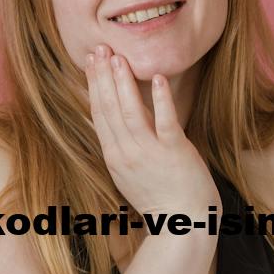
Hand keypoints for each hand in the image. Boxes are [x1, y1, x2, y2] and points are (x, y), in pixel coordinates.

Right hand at [84, 46, 215, 218]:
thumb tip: (115, 121)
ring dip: (123, 82)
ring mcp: (148, 153)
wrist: (183, 225)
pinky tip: (157, 78)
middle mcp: (126, 153)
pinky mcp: (174, 152)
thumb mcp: (130, 173)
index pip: (98, 114)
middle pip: (109, 109)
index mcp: (114, 156)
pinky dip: (160, 99)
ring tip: (119, 57)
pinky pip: (165, 122)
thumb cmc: (161, 198)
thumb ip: (122, 145)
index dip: (94, 85)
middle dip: (103, 76)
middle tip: (98, 49)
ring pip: (130, 112)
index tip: (91, 62)